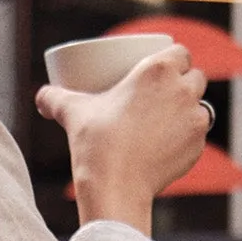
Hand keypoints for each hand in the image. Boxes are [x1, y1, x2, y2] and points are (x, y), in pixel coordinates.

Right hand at [37, 47, 210, 233]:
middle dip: (184, 84)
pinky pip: (198, 137)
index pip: (181, 52)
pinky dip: (187, 140)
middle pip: (196, 77)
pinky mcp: (198, 146)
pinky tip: (170, 147)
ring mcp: (194, 118)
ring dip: (189, 111)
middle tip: (163, 98)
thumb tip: (40, 96)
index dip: (174, 60)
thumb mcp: (74, 115)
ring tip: (168, 124)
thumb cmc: (96, 145)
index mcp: (157, 70)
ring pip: (201, 107)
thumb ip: (56, 99)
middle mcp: (182, 89)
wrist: (115, 188)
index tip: (163, 72)